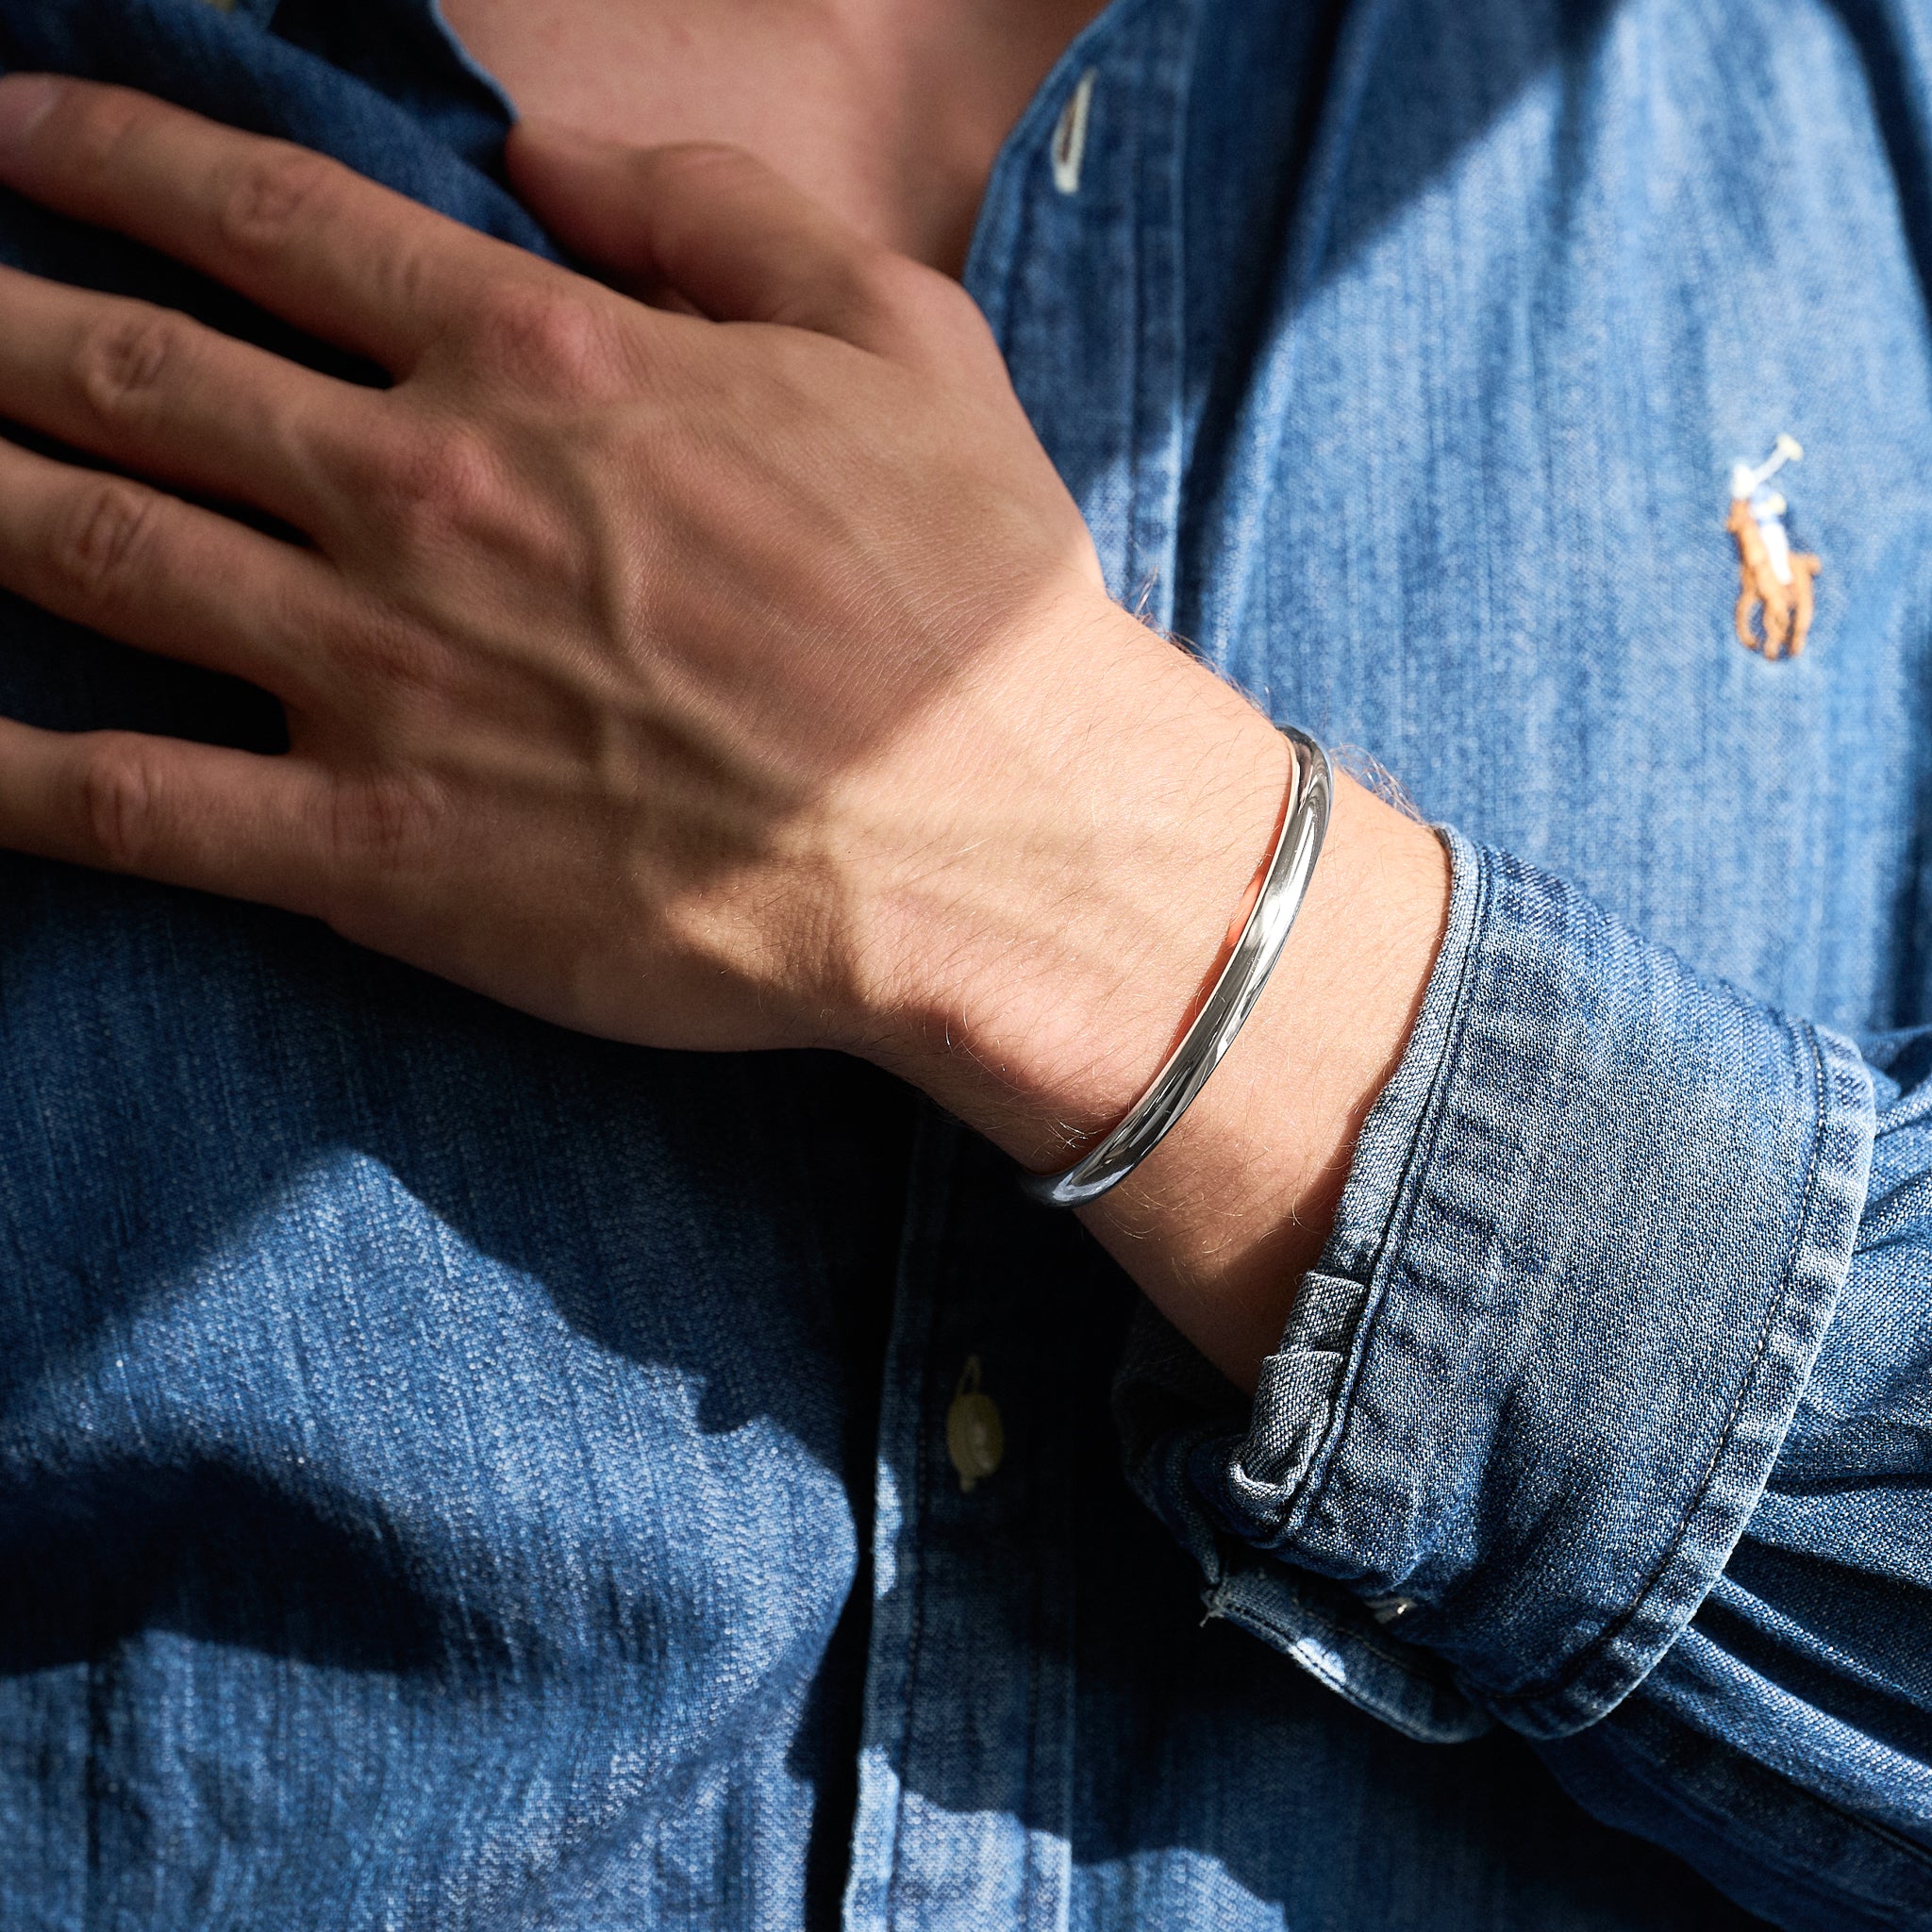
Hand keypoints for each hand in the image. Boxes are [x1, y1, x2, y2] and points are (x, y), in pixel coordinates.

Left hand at [0, 78, 1244, 1053]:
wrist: (997, 849)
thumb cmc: (974, 603)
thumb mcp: (902, 336)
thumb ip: (718, 213)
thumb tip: (552, 151)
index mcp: (543, 359)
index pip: (264, 217)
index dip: (107, 157)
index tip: (9, 136)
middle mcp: (424, 494)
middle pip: (132, 372)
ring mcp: (381, 677)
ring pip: (89, 553)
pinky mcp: (377, 856)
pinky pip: (130, 806)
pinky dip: (1, 772)